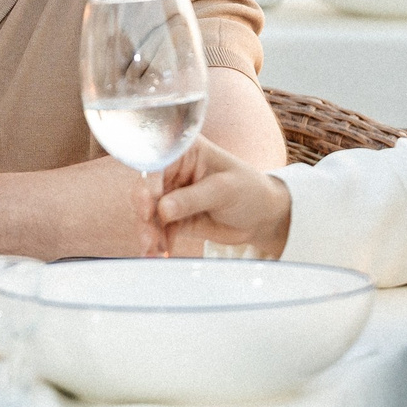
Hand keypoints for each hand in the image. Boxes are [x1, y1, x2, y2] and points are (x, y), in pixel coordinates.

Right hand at [145, 136, 292, 257]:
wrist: (262, 217)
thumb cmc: (249, 191)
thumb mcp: (225, 190)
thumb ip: (193, 198)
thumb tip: (163, 209)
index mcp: (185, 152)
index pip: (158, 163)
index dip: (149, 182)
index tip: (147, 203)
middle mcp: (172, 171)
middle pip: (147, 190)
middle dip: (145, 214)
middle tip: (149, 234)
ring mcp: (171, 195)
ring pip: (149, 213)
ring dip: (148, 232)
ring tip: (153, 251)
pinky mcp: (173, 218)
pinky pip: (158, 230)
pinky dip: (156, 243)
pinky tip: (158, 254)